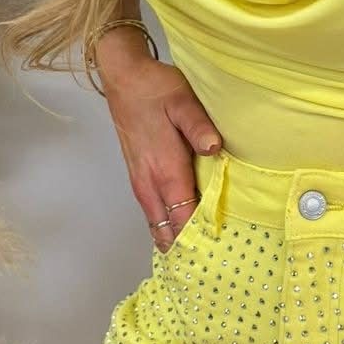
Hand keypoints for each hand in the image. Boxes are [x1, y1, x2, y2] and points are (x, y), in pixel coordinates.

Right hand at [101, 56, 221, 251]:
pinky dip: (165, 228)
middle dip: (187, 249)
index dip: (199, 239)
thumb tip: (215, 148)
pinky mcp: (137, 177)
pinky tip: (180, 233)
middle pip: (167, 230)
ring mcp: (141, 182)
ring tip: (200, 257)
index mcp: (165, 169)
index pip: (183, 218)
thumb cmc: (155, 89)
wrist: (123, 79)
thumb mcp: (182, 100)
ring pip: (157, 225)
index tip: (219, 255)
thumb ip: (198, 126)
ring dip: (175, 240)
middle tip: (214, 264)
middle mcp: (150, 183)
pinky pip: (152, 213)